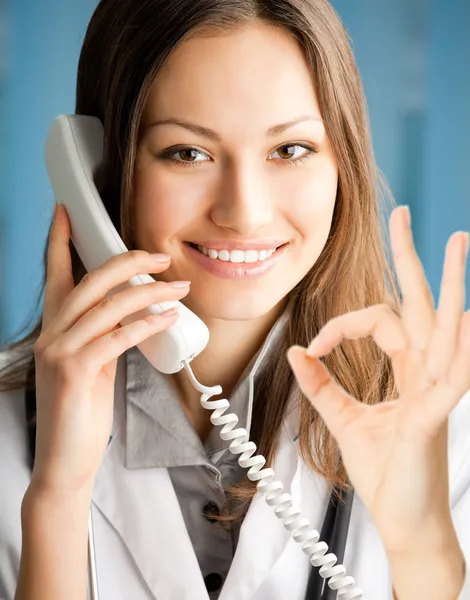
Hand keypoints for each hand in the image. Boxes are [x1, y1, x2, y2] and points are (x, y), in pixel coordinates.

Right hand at [32, 204, 189, 493]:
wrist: (65, 460)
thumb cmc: (81, 411)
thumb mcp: (92, 365)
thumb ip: (103, 336)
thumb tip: (134, 313)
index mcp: (54, 330)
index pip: (54, 275)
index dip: (59, 241)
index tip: (66, 212)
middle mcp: (51, 335)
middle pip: (89, 282)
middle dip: (127, 262)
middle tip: (160, 256)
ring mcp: (59, 352)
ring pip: (107, 306)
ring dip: (149, 293)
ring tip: (179, 288)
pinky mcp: (75, 372)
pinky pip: (117, 337)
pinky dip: (147, 324)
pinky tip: (170, 318)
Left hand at [287, 205, 469, 553]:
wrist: (401, 520)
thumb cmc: (383, 472)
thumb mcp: (344, 420)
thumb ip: (321, 385)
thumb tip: (295, 350)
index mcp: (408, 371)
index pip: (380, 321)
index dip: (342, 323)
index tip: (315, 346)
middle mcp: (427, 374)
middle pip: (423, 305)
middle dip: (414, 261)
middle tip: (408, 217)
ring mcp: (436, 394)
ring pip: (446, 328)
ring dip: (452, 285)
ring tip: (458, 242)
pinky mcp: (434, 419)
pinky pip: (453, 378)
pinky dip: (464, 350)